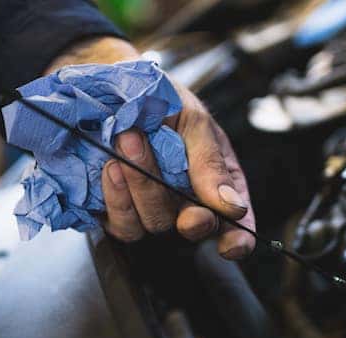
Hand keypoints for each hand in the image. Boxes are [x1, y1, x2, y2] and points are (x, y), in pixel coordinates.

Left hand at [46, 37, 255, 259]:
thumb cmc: (160, 98)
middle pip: (192, 226)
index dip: (237, 239)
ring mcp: (150, 208)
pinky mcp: (117, 211)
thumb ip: (211, 162)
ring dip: (142, 186)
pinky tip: (112, 167)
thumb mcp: (194, 120)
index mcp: (215, 180)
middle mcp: (186, 201)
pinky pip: (123, 225)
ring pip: (154, 224)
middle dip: (181, 205)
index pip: (234, 223)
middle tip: (173, 172)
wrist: (109, 84)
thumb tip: (232, 206)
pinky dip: (117, 197)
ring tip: (128, 141)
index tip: (231, 244)